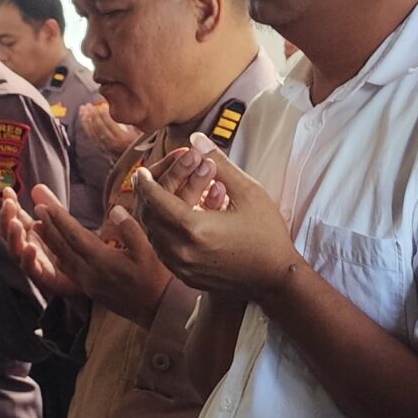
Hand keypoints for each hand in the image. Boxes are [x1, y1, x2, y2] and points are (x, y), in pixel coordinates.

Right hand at [0, 187, 82, 300]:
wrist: (92, 276)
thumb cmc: (73, 249)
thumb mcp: (62, 224)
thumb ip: (51, 206)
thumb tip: (37, 187)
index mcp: (31, 233)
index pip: (14, 217)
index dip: (9, 205)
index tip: (8, 191)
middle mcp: (28, 247)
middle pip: (10, 233)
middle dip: (6, 218)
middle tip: (9, 204)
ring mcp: (33, 263)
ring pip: (16, 251)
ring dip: (13, 237)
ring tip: (15, 223)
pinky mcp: (43, 279)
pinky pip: (31, 269)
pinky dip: (28, 258)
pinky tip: (30, 247)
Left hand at [31, 183, 173, 323]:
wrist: (156, 309)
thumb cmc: (155, 278)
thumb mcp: (148, 251)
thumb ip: (130, 229)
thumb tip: (114, 210)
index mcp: (103, 261)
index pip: (75, 236)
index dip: (59, 219)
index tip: (46, 205)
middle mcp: (90, 273)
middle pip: (63, 246)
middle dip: (49, 226)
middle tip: (37, 208)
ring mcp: (87, 283)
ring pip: (62, 259)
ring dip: (49, 241)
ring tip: (36, 225)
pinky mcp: (89, 290)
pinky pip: (68, 270)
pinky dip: (58, 256)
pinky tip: (54, 249)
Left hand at [77, 100, 140, 158]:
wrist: (137, 163)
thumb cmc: (140, 145)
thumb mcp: (141, 134)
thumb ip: (134, 123)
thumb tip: (129, 110)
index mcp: (123, 140)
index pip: (110, 125)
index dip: (104, 115)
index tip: (100, 106)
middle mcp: (113, 145)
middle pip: (99, 129)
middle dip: (93, 116)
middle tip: (88, 105)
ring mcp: (106, 148)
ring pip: (93, 133)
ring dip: (87, 120)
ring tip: (83, 110)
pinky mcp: (102, 149)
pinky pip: (92, 137)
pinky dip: (87, 127)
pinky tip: (84, 119)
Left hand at [126, 133, 296, 301]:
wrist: (276, 277)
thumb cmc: (267, 234)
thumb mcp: (249, 192)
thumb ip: (220, 163)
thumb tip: (197, 140)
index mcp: (195, 228)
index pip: (156, 200)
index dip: (146, 183)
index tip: (141, 171)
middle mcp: (183, 250)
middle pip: (149, 218)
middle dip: (146, 196)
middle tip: (147, 181)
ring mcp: (183, 267)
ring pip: (153, 236)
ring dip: (153, 215)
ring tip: (160, 198)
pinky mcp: (187, 276)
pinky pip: (163, 251)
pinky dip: (162, 233)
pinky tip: (172, 221)